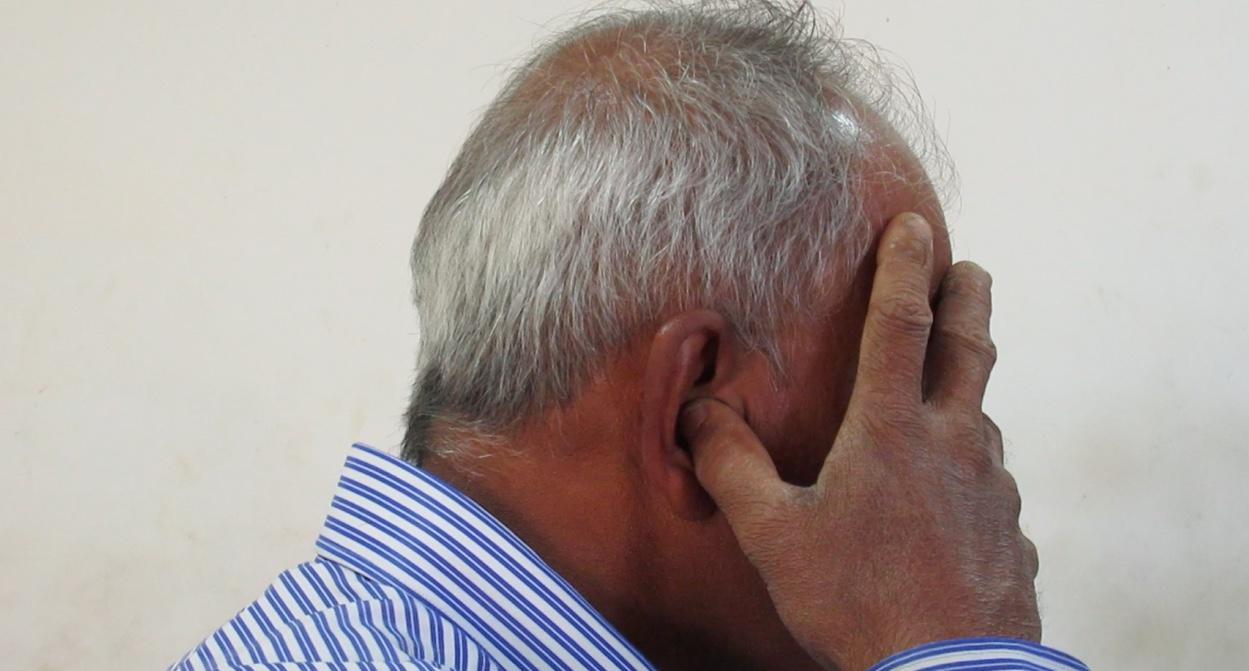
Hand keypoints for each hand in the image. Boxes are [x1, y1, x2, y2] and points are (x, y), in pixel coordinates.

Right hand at [679, 213, 1040, 670]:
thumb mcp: (774, 534)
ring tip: (948, 393)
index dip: (905, 266)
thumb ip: (731, 467)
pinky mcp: (1011, 534)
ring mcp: (992, 489)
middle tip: (971, 269)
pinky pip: (991, 488)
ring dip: (965, 392)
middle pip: (970, 348)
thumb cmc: (857, 601)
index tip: (915, 224)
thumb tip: (699, 415)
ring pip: (981, 421)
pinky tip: (956, 499)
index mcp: (893, 430)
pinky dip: (973, 471)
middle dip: (970, 299)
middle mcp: (955, 444)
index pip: (901, 323)